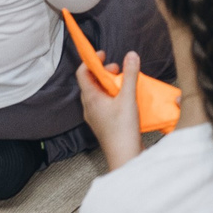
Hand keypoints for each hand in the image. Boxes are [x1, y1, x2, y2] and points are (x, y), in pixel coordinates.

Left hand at [77, 49, 146, 170]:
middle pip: (91, 82)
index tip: (104, 55)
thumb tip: (131, 55)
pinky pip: (104, 104)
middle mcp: (89, 107)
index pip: (82, 73)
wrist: (124, 157)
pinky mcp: (103, 124)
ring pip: (98, 93)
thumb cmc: (122, 129)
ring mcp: (95, 116)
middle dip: (104, 72)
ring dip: (110, 84)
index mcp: (90, 98)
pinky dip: (113, 96)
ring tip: (125, 84)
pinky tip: (127, 99)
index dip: (91, 61)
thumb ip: (130, 75)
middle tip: (119, 71)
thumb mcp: (128, 98)